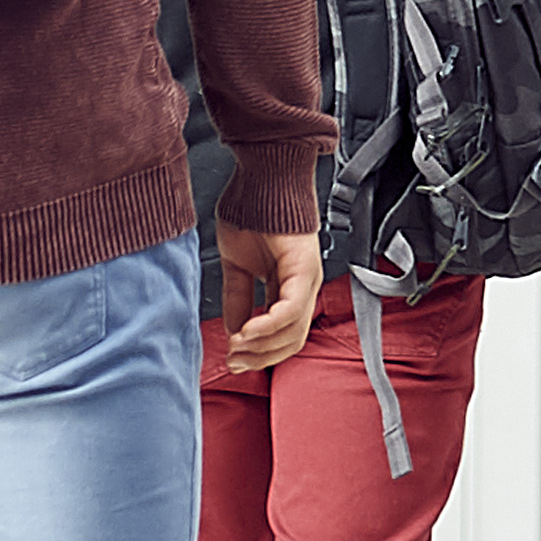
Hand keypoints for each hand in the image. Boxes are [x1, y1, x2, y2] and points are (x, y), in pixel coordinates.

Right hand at [215, 223, 321, 373]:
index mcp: (287, 287)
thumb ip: (238, 298)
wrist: (261, 179)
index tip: (232, 360)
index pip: (282, 335)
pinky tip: (247, 331)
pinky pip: (291, 308)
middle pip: (290, 341)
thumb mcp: (237, 266)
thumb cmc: (251, 213)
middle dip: (260, 358)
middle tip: (233, 361)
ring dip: (261, 346)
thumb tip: (233, 330)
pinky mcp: (304, 268)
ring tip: (236, 348)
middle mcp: (303, 287)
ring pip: (293, 331)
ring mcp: (307, 279)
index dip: (258, 353)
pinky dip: (268, 325)